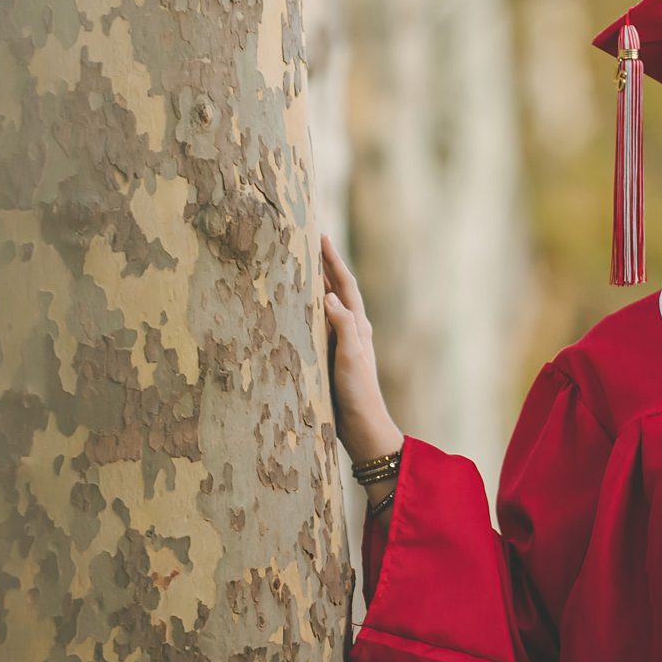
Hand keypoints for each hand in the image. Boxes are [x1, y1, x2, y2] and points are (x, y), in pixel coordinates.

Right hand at [320, 232, 401, 463]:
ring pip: (328, 305)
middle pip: (337, 289)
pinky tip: (299, 310)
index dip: (333, 260)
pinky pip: (320, 323)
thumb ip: (342, 326)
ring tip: (302, 267)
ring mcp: (343, 342)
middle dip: (325, 266)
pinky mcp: (333, 356)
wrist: (362, 425)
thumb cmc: (357, 392)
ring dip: (318, 284)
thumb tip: (327, 295)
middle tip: (308, 243)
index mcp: (359, 325)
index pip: (344, 284)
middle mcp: (353, 329)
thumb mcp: (350, 357)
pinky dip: (311, 310)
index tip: (320, 237)